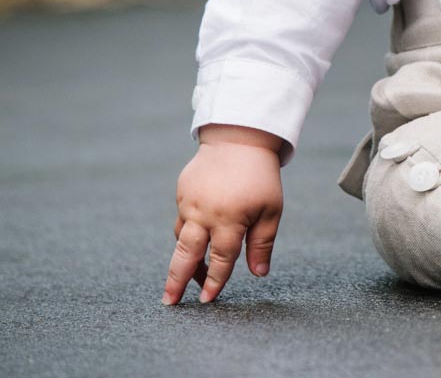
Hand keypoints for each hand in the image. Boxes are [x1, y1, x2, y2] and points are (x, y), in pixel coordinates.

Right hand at [164, 125, 286, 303]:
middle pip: (186, 254)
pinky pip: (182, 220)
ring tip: (185, 280)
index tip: (207, 301)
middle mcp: (205, 213)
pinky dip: (187, 234)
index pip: (221, 259)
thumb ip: (262, 243)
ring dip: (183, 260)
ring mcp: (189, 202)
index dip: (215, 282)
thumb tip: (259, 274)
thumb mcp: (271, 209)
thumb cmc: (261, 177)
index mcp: (230, 218)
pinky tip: (196, 241)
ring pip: (181, 239)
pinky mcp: (182, 193)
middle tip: (169, 302)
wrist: (240, 139)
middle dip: (176, 281)